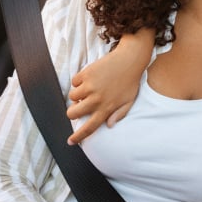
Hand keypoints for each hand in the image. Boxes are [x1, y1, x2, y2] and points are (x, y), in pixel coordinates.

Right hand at [65, 27, 154, 143]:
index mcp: (107, 108)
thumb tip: (108, 125)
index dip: (78, 136)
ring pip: (72, 97)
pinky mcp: (86, 74)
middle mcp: (96, 100)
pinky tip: (90, 77)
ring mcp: (90, 87)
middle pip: (73, 113)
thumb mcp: (129, 101)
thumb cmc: (131, 81)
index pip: (89, 127)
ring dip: (77, 95)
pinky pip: (74, 81)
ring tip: (89, 88)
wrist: (130, 60)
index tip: (70, 142)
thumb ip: (119, 114)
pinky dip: (79, 81)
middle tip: (77, 107)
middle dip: (72, 113)